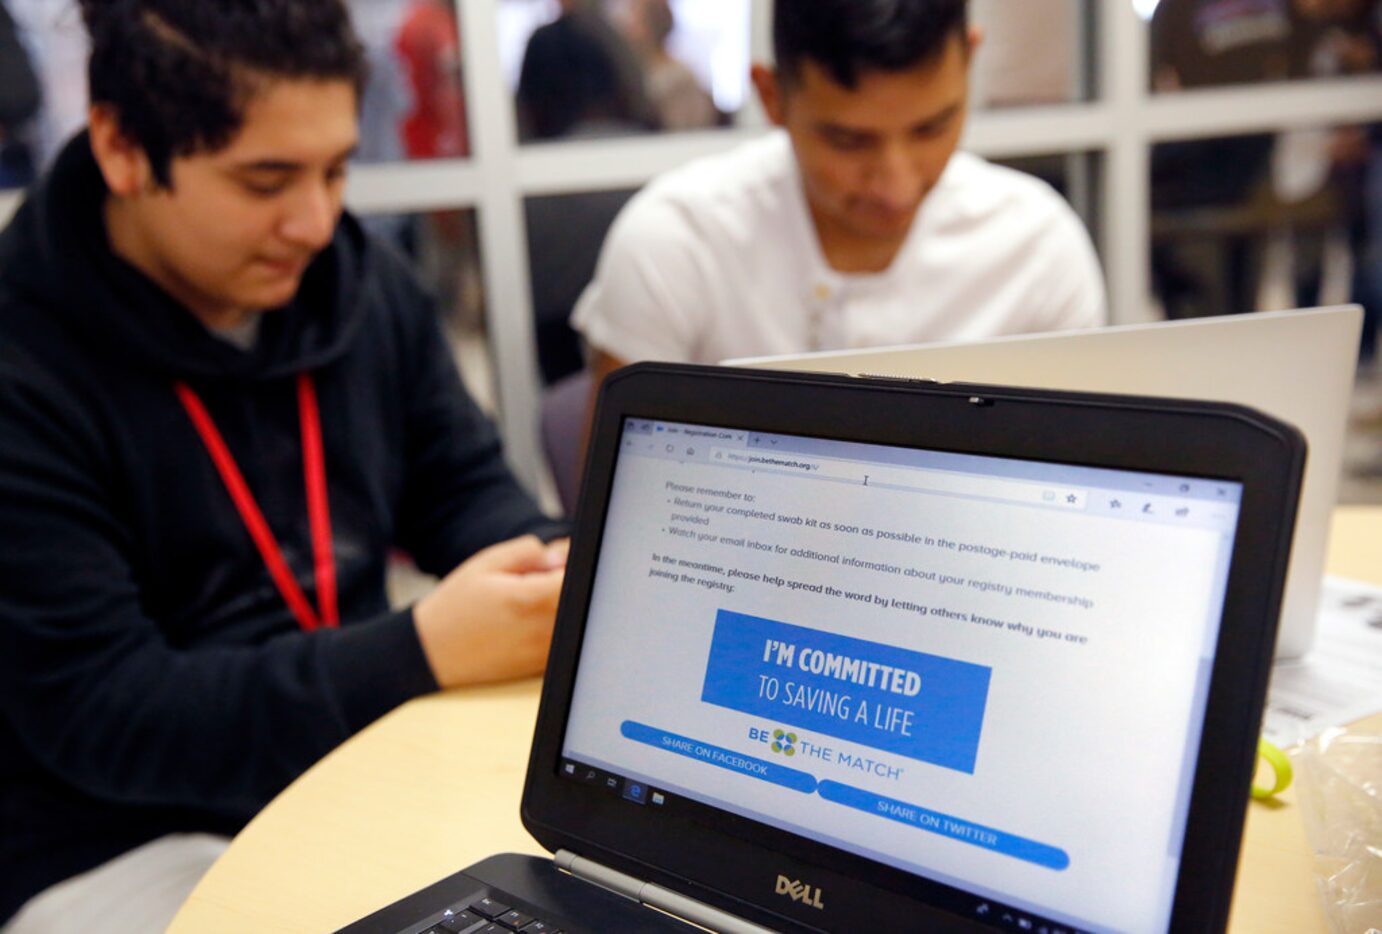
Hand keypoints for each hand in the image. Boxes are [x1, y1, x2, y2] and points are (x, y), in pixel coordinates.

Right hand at [413, 535, 568, 688]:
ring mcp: (545, 653)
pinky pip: (563, 640)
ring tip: (530, 602)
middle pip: (582, 598)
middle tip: (542, 578)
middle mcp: (544, 630)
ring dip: (562, 606)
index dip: (573, 563)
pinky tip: (526, 621)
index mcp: (531, 599)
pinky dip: (554, 625)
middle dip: (568, 583)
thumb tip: (561, 555)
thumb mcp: (486, 563)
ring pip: (575, 621)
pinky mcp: (540, 667)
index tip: (558, 560)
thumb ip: (528, 551)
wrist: (431, 653)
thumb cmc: (457, 605)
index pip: (578, 576)